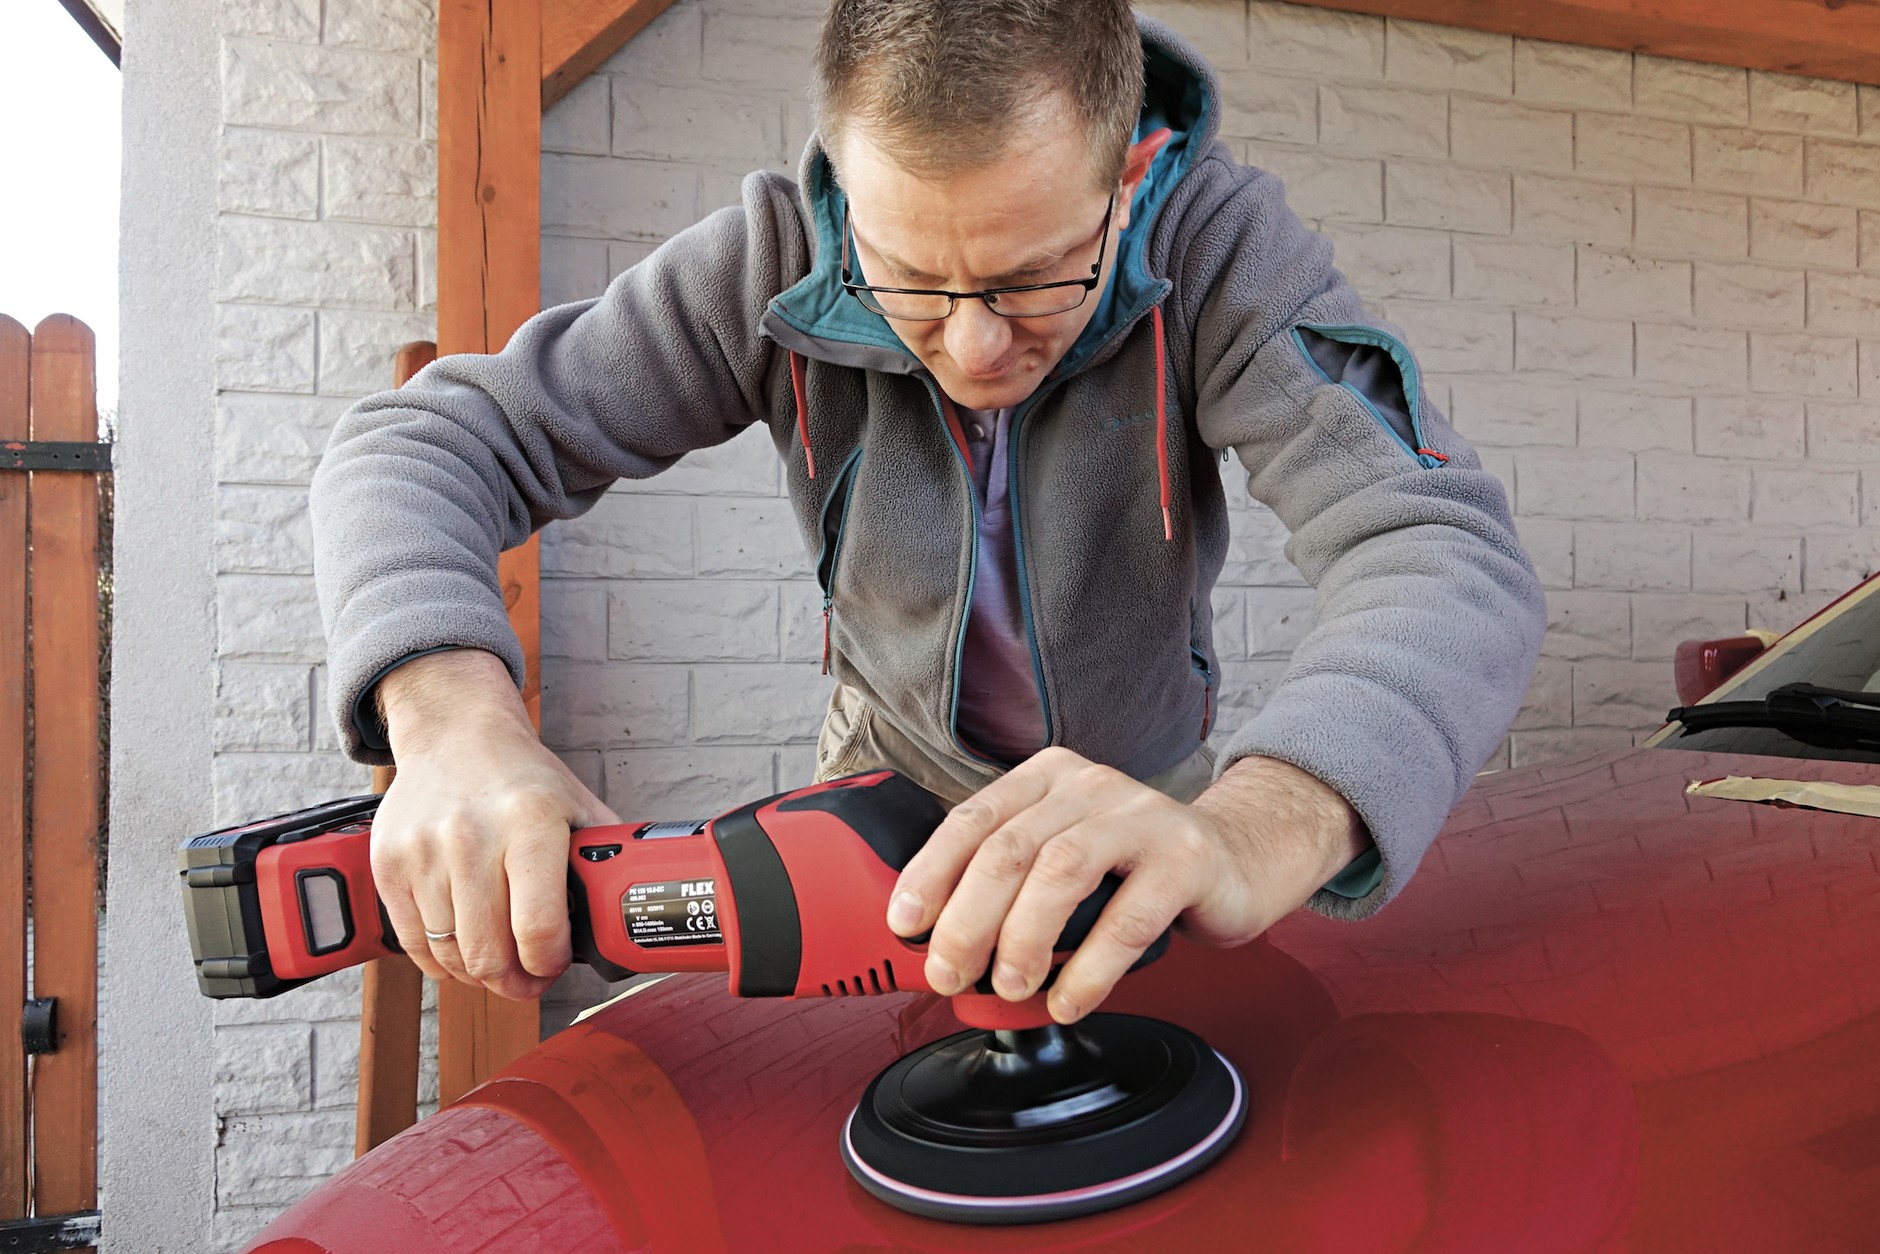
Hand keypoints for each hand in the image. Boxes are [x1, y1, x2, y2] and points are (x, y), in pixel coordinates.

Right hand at [371, 648, 619, 999]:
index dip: (547, 964)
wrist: (454, 733)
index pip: (536, 927)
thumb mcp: (577, 805)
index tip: (553, 965)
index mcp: (529, 821)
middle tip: (528, 979)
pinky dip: (441, 961)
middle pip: (489, 953)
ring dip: (479, 974)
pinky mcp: (388, 864)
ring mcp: (423, 851)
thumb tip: (621, 916)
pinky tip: (463, 950)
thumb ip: (602, 860)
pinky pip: (413, 944)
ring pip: (451, 956)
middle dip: (515, 982)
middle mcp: (471, 836)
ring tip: (498, 961)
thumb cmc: (521, 776)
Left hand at [886, 747, 1367, 1022]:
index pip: (973, 819)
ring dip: (1023, 938)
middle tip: (949, 972)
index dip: (931, 872)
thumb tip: (940, 949)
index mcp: (1047, 779)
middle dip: (968, 919)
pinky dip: (1090, 968)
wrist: (1240, 859)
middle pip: (1010, 848)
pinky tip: (1068, 999)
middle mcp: (1090, 786)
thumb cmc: (1136, 870)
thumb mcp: (1065, 857)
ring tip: (1010, 986)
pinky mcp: (1186, 858)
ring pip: (1061, 870)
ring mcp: (1141, 817)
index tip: (905, 924)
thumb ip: (1012, 886)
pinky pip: (1127, 918)